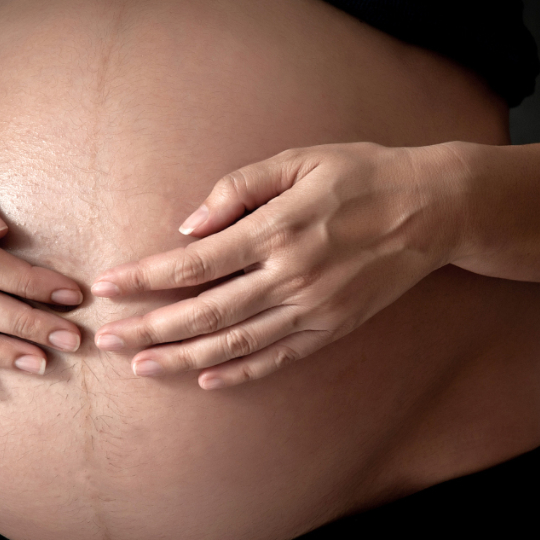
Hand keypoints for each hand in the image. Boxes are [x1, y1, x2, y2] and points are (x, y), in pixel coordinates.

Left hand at [91, 142, 465, 388]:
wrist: (433, 209)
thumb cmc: (362, 175)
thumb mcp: (299, 160)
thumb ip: (238, 188)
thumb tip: (188, 228)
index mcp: (277, 229)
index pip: (193, 264)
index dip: (144, 278)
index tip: (108, 287)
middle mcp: (291, 275)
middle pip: (204, 312)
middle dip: (150, 327)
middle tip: (106, 340)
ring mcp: (313, 308)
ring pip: (235, 343)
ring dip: (183, 357)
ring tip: (141, 366)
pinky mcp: (334, 327)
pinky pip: (279, 357)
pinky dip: (241, 372)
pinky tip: (207, 380)